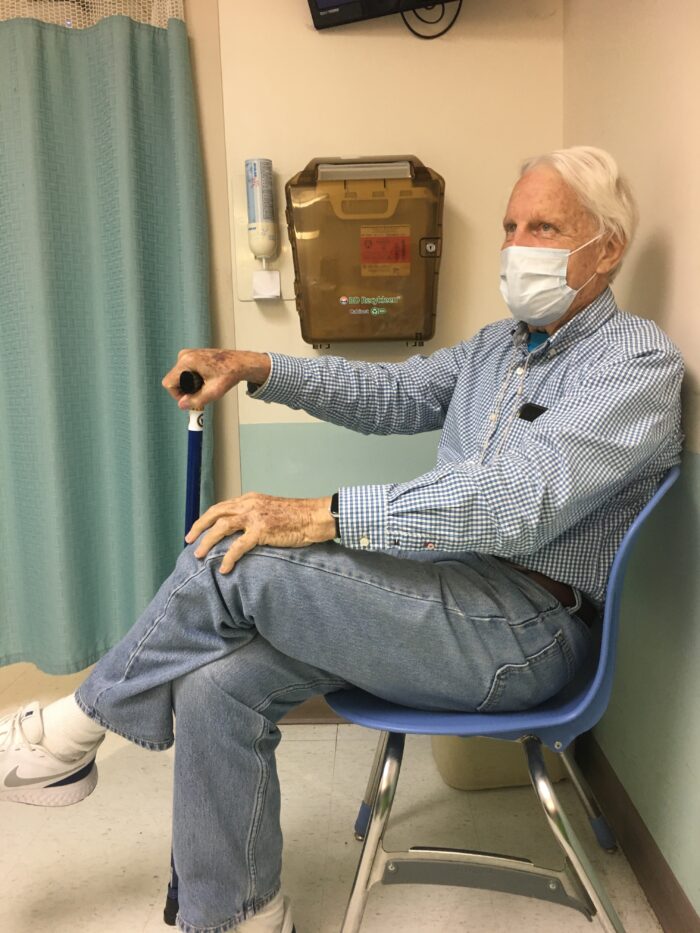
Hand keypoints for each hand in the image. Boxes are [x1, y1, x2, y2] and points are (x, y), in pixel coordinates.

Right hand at [162, 349, 270, 408]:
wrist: (240, 363)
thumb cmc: (230, 374)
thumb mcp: (214, 392)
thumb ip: (196, 400)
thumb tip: (182, 405)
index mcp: (187, 361)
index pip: (169, 383)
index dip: (177, 395)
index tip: (190, 400)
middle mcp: (184, 355)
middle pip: (174, 380)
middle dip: (186, 390)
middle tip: (202, 393)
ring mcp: (187, 354)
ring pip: (179, 377)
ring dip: (190, 385)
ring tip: (206, 384)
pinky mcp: (191, 356)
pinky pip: (185, 372)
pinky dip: (193, 379)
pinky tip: (206, 379)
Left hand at [185, 493, 336, 572]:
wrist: (316, 517)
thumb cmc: (299, 517)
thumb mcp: (272, 511)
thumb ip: (256, 517)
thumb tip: (244, 530)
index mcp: (250, 499)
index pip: (222, 507)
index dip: (207, 518)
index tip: (198, 529)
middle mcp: (249, 504)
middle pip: (215, 513)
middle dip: (199, 527)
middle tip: (188, 540)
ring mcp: (255, 516)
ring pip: (221, 527)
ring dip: (207, 542)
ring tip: (198, 555)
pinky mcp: (262, 530)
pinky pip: (238, 546)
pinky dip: (229, 558)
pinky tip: (224, 568)